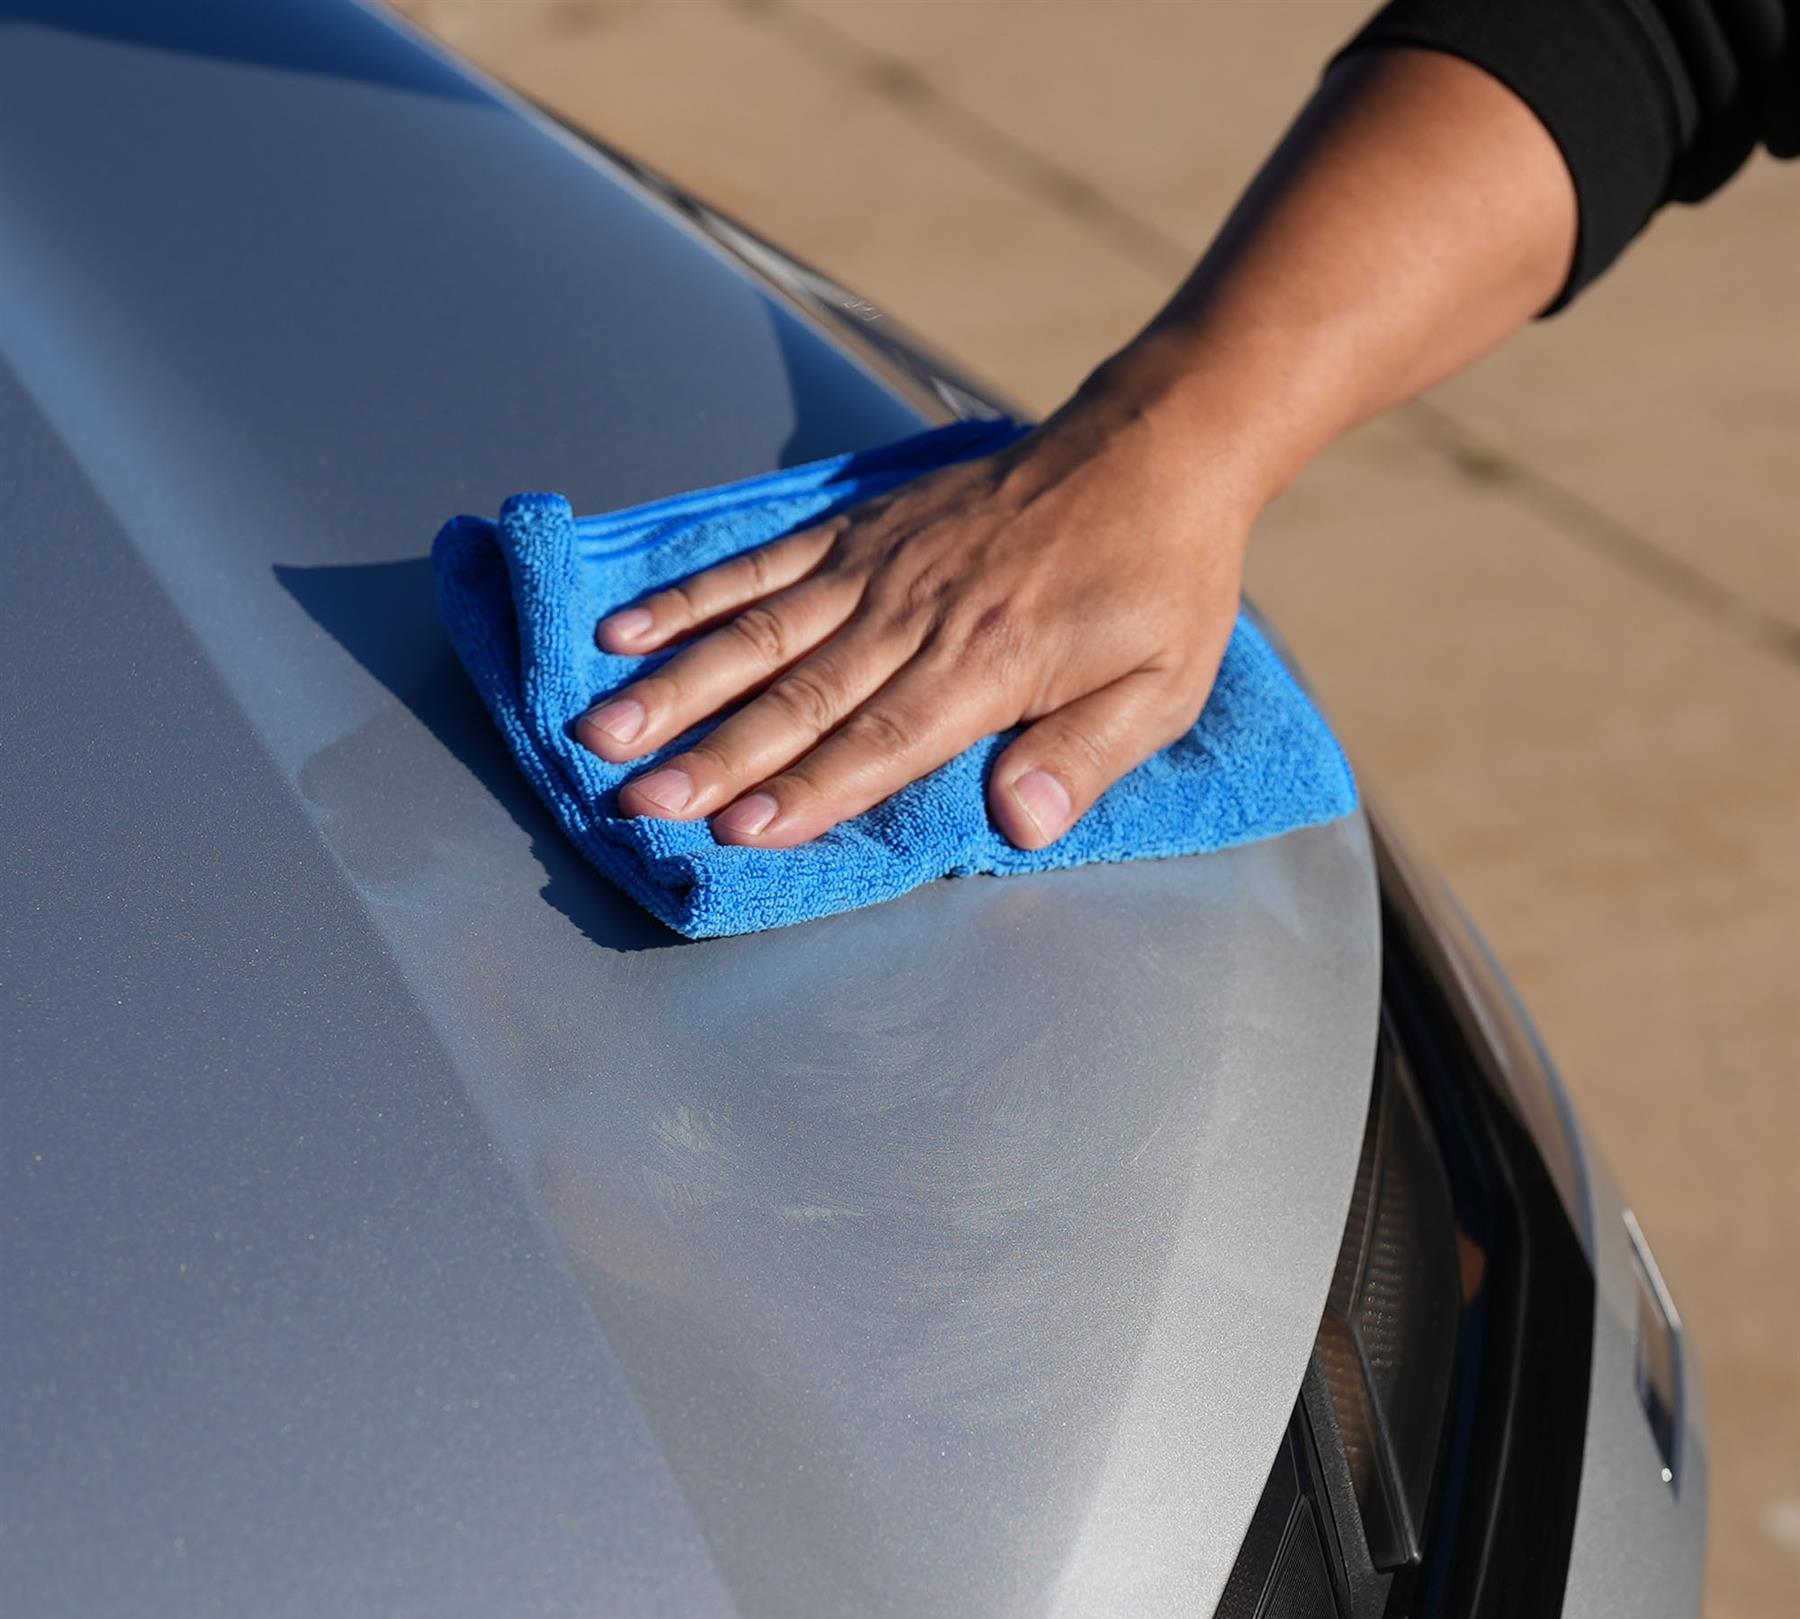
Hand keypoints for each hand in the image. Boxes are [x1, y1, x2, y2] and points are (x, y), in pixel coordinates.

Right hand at [572, 395, 1250, 849]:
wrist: (1150, 450)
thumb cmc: (1158, 584)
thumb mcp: (1161, 686)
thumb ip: (1085, 756)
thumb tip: (1022, 826)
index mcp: (988, 664)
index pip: (881, 739)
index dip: (806, 788)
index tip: (733, 829)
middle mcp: (916, 615)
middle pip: (798, 695)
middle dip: (711, 754)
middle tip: (634, 798)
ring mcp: (877, 567)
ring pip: (758, 631)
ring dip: (676, 683)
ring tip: (600, 726)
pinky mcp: (858, 530)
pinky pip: (762, 564)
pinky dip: (692, 597)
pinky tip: (627, 629)